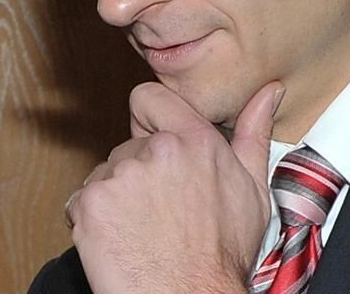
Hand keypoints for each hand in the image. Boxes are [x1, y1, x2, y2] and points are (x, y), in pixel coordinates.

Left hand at [65, 81, 282, 293]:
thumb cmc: (222, 257)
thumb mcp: (252, 192)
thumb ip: (253, 134)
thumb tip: (268, 92)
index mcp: (194, 141)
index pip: (147, 98)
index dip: (147, 121)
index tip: (153, 144)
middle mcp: (155, 151)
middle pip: (127, 147)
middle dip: (138, 173)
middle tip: (160, 210)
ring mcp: (119, 176)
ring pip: (106, 175)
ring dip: (116, 197)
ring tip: (142, 228)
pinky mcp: (91, 203)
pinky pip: (81, 201)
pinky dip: (93, 220)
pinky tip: (120, 239)